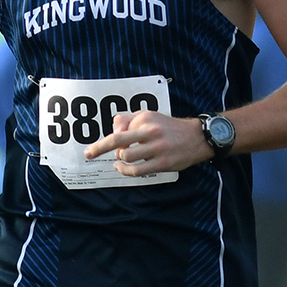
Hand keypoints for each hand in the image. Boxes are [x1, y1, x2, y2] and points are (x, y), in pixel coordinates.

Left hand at [87, 111, 210, 175]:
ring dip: (119, 160)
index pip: (119, 129)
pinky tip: (122, 168)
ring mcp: (156, 148)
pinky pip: (137, 170)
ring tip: (119, 161)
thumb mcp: (150, 115)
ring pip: (126, 156)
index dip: (107, 139)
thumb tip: (113, 130)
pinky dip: (126, 171)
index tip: (94, 148)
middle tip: (88, 154)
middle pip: (117, 140)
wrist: (197, 137)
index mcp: (145, 118)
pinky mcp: (162, 163)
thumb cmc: (169, 127)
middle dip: (99, 148)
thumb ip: (129, 119)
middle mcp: (150, 131)